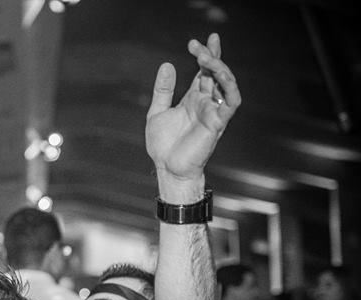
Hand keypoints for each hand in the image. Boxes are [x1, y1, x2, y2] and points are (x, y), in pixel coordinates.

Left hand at [145, 34, 239, 187]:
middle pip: (216, 73)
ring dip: (218, 68)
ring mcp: (213, 111)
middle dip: (212, 55)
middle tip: (204, 42)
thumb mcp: (157, 112)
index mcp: (192, 99)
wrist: (167, 168)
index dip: (204, 56)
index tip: (195, 42)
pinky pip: (231, 101)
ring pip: (226, 83)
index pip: (203, 72)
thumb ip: (163, 90)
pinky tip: (219, 75)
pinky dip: (229, 87)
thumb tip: (167, 64)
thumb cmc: (163, 145)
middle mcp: (205, 102)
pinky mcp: (218, 122)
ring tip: (205, 56)